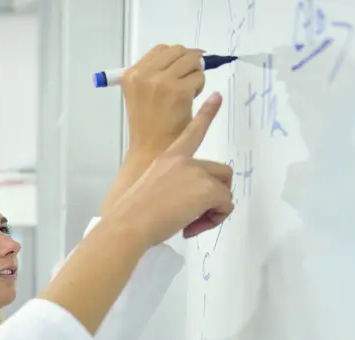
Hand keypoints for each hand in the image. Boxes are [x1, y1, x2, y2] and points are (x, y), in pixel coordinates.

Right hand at [103, 93, 232, 244]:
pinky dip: (215, 219)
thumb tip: (187, 205)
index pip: (191, 132)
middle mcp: (183, 161)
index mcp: (168, 158)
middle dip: (216, 194)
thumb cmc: (132, 214)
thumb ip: (172, 188)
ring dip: (215, 208)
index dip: (206, 114)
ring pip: (224, 190)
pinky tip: (191, 228)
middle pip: (220, 171)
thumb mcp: (151, 191)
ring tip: (192, 223)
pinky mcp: (206, 189)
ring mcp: (196, 173)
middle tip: (196, 215)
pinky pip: (225, 205)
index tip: (218, 97)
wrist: (128, 224)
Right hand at [122, 44, 206, 155]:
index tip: (183, 67)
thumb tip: (186, 55)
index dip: (176, 56)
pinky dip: (200, 86)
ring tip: (188, 92)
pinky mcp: (179, 91)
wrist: (151, 149)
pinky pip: (199, 77)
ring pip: (192, 61)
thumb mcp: (140, 93)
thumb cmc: (148, 125)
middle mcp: (144, 75)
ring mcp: (162, 82)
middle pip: (178, 51)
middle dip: (187, 63)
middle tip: (187, 80)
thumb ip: (153, 74)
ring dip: (195, 74)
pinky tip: (191, 99)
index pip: (161, 49)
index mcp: (131, 74)